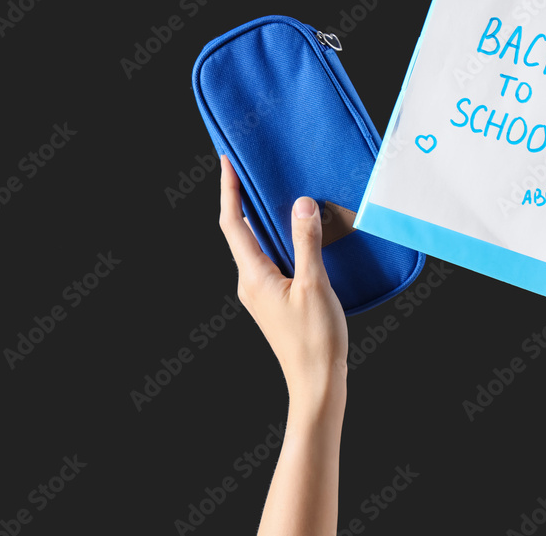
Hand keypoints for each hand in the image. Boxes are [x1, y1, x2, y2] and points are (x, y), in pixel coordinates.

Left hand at [218, 155, 347, 412]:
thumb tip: (301, 204)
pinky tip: (295, 233)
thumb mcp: (315, 285)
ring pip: (255, 245)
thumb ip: (306, 242)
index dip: (229, 191)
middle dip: (240, 199)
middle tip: (246, 169)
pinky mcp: (275, 300)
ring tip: (269, 193)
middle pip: (239, 231)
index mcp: (253, 276)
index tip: (228, 163)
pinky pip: (270, 259)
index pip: (233, 224)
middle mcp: (251, 282)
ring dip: (259, 218)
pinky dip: (277, 238)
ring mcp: (261, 292)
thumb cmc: (315, 339)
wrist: (317, 382)